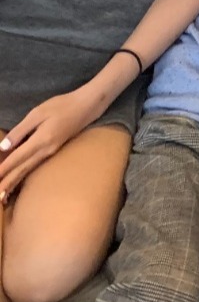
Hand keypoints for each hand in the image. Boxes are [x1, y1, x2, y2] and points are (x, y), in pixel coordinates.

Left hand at [0, 87, 100, 201]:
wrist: (87, 106)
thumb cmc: (62, 105)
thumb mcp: (38, 112)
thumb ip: (21, 130)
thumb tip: (3, 146)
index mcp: (40, 140)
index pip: (16, 159)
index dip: (2, 170)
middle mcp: (45, 151)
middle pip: (21, 170)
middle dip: (5, 183)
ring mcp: (50, 152)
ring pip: (27, 171)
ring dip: (12, 183)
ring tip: (2, 196)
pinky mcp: (52, 151)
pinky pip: (33, 167)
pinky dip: (22, 177)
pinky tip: (16, 182)